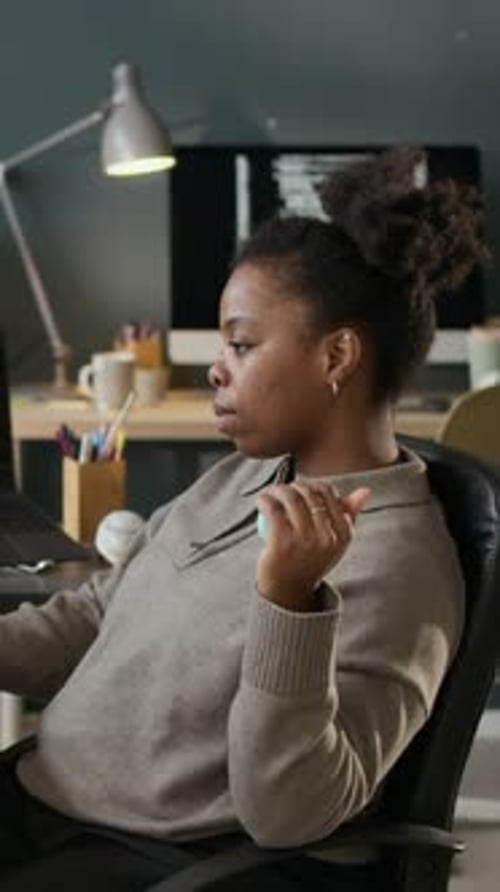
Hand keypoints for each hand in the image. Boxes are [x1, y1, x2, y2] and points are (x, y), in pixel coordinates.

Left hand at [256, 482, 370, 610]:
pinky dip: (265, 500)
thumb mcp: (336, 542)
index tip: (303, 490)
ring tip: (273, 494)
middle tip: (285, 491)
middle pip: (309, 493)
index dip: (313, 485)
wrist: (289, 590)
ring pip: (291, 497)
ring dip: (278, 489)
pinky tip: (262, 500)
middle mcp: (326, 537)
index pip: (328, 493)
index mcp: (343, 534)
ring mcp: (304, 540)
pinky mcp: (282, 542)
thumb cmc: (312, 560)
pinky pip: (273, 509)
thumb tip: (366, 490)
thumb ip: (351, 515)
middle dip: (294, 486)